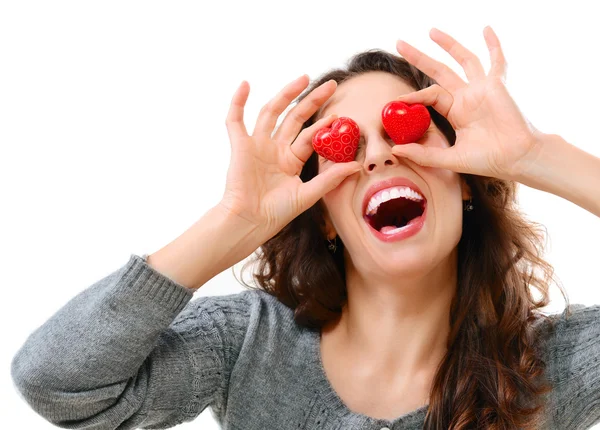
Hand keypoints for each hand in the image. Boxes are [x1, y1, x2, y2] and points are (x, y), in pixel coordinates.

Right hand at [220, 75, 361, 241]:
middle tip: (331, 84)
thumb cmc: (276, 213)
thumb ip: (330, 179)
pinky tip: (245, 84)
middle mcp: (274, 149)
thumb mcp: (308, 195)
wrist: (250, 222)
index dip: (324, 125)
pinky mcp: (240, 146)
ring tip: (302, 78)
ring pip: (271, 112)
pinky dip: (238, 102)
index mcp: (290, 160)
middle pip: (294, 117)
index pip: (309, 136)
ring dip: (285, 94)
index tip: (340, 114)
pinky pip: (235, 120)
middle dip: (312, 100)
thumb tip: (358, 166)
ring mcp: (257, 146)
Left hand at [390, 26, 541, 180]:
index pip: (430, 95)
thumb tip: (396, 151)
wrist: (516, 158)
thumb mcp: (450, 159)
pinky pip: (496, 60)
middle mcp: (467, 97)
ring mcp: (482, 89)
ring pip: (463, 59)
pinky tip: (486, 29)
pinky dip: (493, 44)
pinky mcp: (497, 85)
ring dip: (448, 44)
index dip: (414, 95)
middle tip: (400, 43)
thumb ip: (423, 155)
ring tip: (431, 31)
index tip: (397, 100)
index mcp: (455, 112)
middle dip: (419, 57)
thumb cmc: (488, 160)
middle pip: (439, 71)